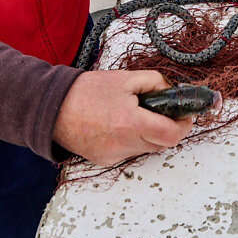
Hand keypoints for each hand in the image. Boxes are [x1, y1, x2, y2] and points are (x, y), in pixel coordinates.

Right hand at [52, 70, 196, 165]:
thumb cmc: (87, 91)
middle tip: (162, 110)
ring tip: (135, 114)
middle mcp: (123, 144)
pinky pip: (130, 151)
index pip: (172, 135)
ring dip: (149, 134)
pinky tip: (120, 124)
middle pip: (162, 144)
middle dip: (167, 128)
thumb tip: (173, 94)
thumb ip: (157, 83)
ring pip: (147, 148)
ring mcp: (113, 155)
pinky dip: (132, 139)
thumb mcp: (127, 78)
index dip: (183, 125)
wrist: (52, 107)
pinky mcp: (104, 160)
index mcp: (131, 123)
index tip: (184, 115)